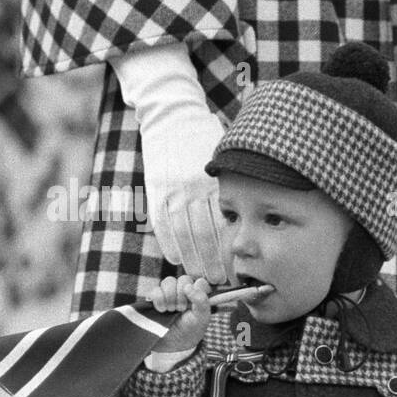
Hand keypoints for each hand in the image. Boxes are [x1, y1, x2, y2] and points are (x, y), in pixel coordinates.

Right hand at [111, 42, 228, 282]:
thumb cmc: (206, 139)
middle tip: (221, 282)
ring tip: (201, 277)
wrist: (172, 114)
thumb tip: (241, 226)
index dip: (229, 252)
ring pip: (182, 233)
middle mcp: (193, 187)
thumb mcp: (224, 162)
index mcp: (215, 181)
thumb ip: (231, 190)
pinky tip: (179, 258)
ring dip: (192, 259)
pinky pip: (162, 224)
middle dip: (213, 262)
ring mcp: (171, 189)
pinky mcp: (155, 189)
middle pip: (204, 234)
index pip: (223, 225)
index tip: (237, 269)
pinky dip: (171, 244)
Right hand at [150, 275, 211, 352]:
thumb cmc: (191, 330)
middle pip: (183, 279)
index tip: (193, 303)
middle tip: (181, 309)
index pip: (199, 281)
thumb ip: (201, 300)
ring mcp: (168, 293)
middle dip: (182, 295)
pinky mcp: (154, 299)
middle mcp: (184, 291)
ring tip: (171, 310)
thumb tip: (189, 285)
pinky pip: (155, 289)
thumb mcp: (202, 317)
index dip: (196, 289)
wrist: (173, 345)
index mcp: (198, 294)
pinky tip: (161, 310)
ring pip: (168, 281)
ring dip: (170, 296)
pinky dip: (158, 299)